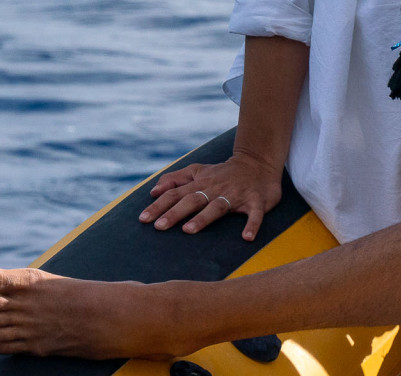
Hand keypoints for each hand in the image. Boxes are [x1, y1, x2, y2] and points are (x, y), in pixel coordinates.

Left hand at [139, 151, 282, 241]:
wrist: (258, 162)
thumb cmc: (223, 172)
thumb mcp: (198, 171)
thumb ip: (175, 179)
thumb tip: (153, 191)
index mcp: (200, 184)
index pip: (175, 194)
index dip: (158, 206)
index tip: (143, 219)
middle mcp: (215, 189)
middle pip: (192, 200)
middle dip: (175, 213)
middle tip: (159, 227)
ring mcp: (236, 195)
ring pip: (217, 206)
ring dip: (203, 218)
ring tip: (189, 231)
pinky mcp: (256, 201)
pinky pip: (254, 214)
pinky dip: (252, 225)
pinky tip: (246, 238)